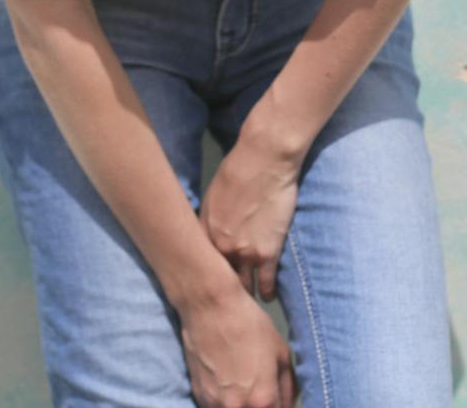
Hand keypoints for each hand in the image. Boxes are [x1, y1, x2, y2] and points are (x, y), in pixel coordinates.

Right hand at [177, 282, 296, 407]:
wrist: (210, 308)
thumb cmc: (249, 325)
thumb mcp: (281, 353)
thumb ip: (288, 386)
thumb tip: (288, 404)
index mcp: (263, 400)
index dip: (281, 407)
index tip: (278, 400)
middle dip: (262, 406)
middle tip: (263, 393)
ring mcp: (214, 404)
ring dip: (243, 406)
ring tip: (244, 385)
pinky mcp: (198, 395)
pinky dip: (224, 402)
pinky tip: (228, 383)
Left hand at [200, 130, 302, 300]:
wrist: (264, 160)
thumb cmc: (237, 170)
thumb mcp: (212, 196)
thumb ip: (209, 220)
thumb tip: (207, 234)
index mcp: (204, 232)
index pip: (198, 266)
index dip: (201, 279)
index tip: (202, 289)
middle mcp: (220, 248)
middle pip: (217, 281)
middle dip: (220, 293)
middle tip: (221, 305)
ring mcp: (244, 253)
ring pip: (241, 287)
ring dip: (243, 297)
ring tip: (244, 307)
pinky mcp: (268, 253)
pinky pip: (266, 283)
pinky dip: (267, 293)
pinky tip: (267, 299)